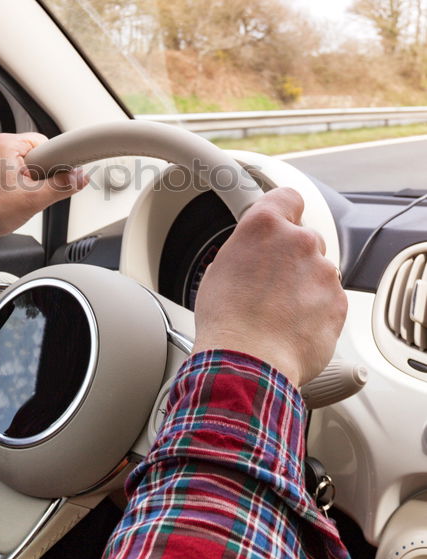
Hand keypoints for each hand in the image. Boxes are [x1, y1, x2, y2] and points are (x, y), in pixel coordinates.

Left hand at [0, 132, 86, 247]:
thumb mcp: (32, 201)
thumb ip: (61, 186)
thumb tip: (80, 177)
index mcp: (6, 143)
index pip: (46, 145)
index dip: (53, 166)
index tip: (51, 182)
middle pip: (32, 156)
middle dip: (36, 177)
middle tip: (27, 195)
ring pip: (17, 166)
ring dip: (21, 183)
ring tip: (11, 201)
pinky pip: (2, 172)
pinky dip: (7, 186)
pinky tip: (1, 202)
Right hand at [192, 187, 346, 386]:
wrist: (248, 362)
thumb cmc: (227, 321)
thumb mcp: (219, 271)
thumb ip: (245, 252)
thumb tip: (249, 259)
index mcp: (264, 226)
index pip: (287, 197)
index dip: (285, 209)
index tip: (284, 217)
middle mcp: (299, 241)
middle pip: (304, 238)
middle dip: (292, 257)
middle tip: (270, 282)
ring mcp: (322, 272)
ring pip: (318, 271)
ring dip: (304, 284)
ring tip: (279, 311)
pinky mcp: (338, 302)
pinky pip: (330, 299)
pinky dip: (316, 310)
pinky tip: (292, 325)